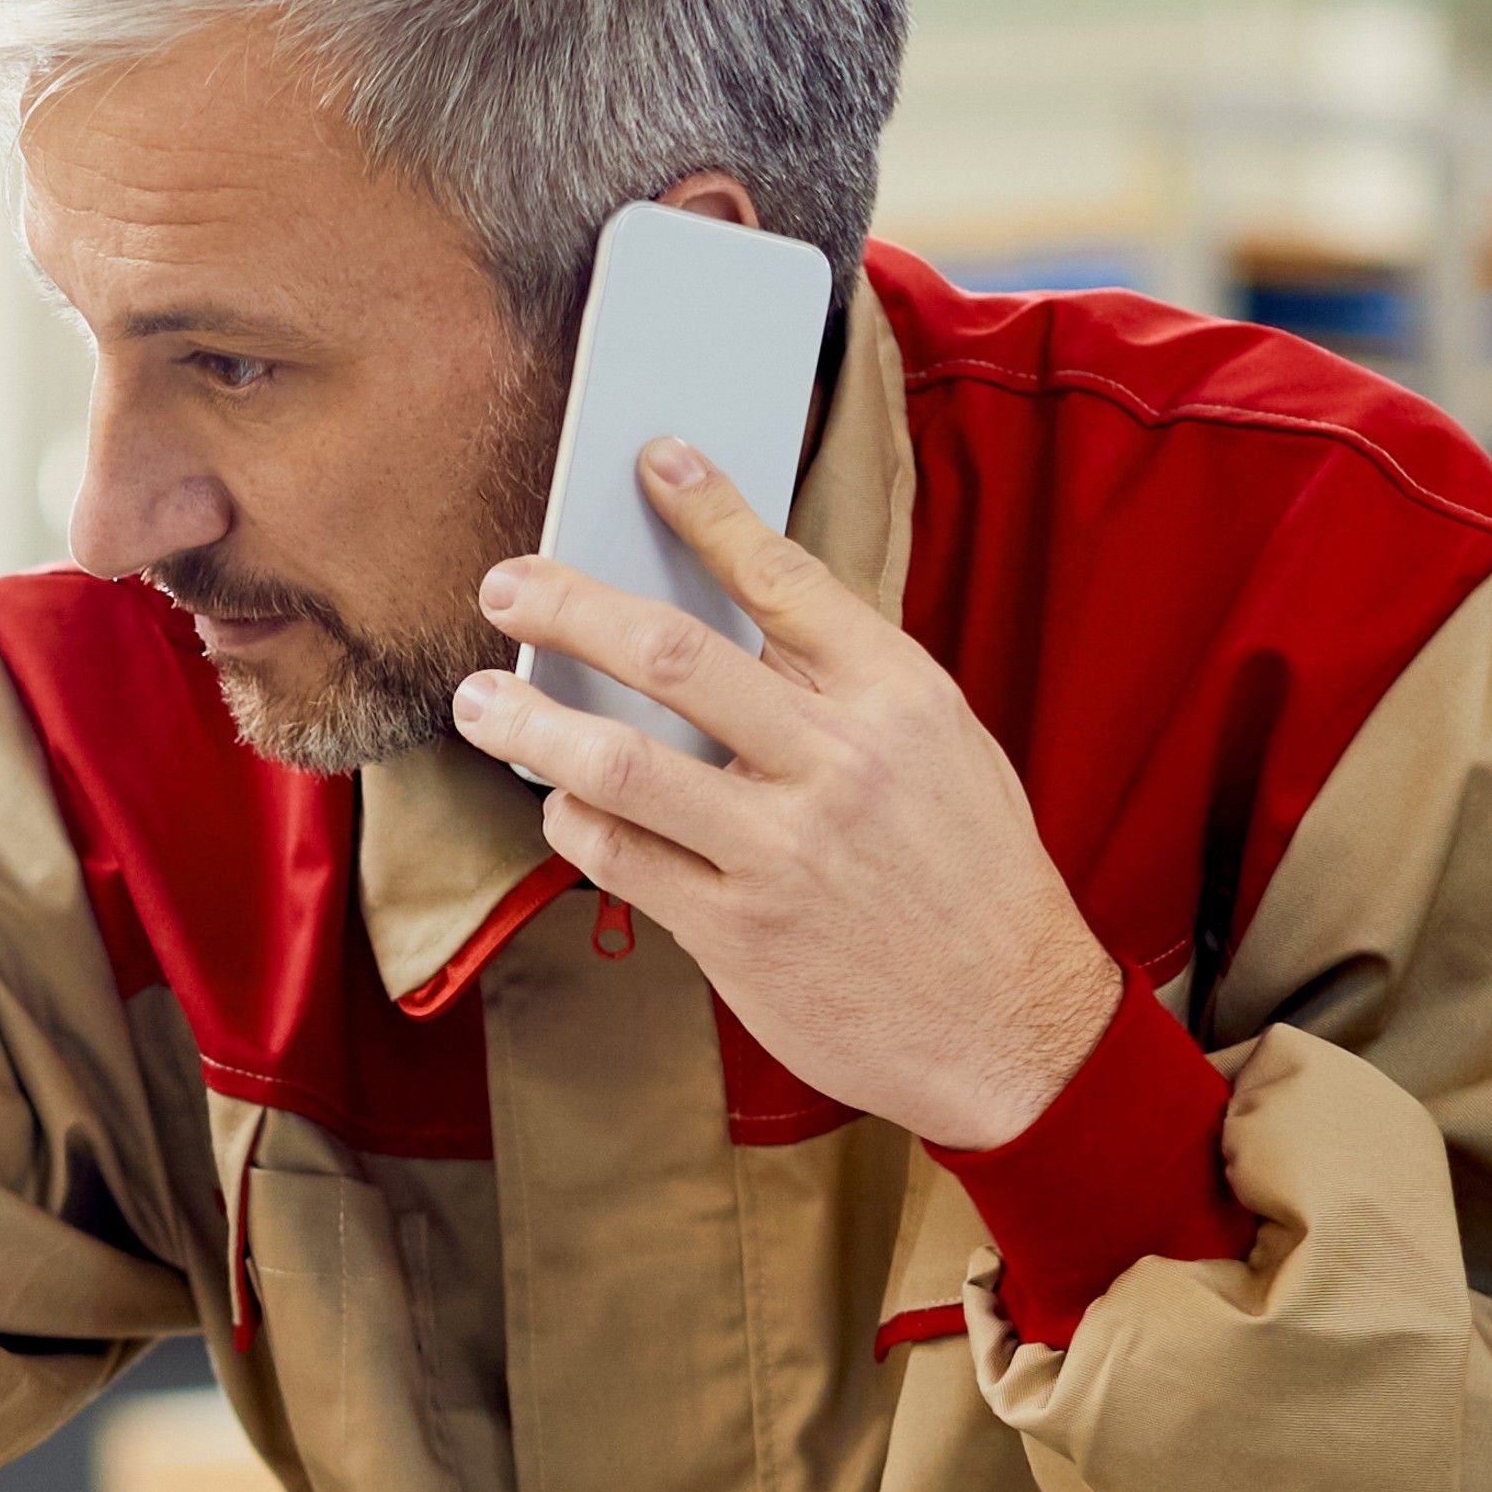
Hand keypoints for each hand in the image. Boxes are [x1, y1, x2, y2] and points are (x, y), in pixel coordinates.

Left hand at [449, 440, 1117, 1151]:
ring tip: (482, 700)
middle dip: (570, 607)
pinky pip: (620, 858)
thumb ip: (846, 687)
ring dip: (531, 723)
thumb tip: (731, 623)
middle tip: (507, 586)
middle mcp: (838, 764)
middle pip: (672, 655)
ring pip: (619, 764)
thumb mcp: (942, 750)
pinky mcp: (737, 931)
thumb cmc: (972, 879)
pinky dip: (573, 821)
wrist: (1010, 1027)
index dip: (709, 511)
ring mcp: (782, 850)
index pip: (785, 577)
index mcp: (897, 699)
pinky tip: (559, 804)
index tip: (653, 464)